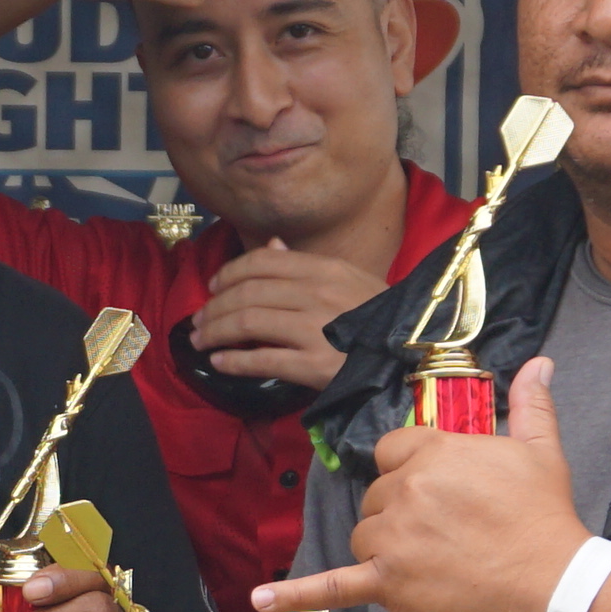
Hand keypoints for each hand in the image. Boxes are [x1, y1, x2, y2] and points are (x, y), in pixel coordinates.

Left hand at [192, 240, 390, 391]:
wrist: (413, 357)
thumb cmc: (379, 317)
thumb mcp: (350, 278)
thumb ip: (305, 264)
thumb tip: (269, 246)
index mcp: (324, 268)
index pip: (262, 262)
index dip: (229, 273)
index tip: (213, 287)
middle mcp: (317, 294)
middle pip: (247, 293)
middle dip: (214, 307)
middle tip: (198, 321)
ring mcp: (315, 330)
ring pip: (248, 322)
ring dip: (216, 331)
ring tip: (201, 340)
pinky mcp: (315, 366)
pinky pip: (264, 359)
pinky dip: (235, 361)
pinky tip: (219, 363)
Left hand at [262, 352, 589, 611]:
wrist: (550, 580)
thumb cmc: (544, 517)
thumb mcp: (539, 450)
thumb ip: (531, 403)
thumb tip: (540, 362)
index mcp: (434, 452)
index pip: (392, 451)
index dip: (410, 471)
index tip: (436, 490)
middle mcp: (405, 489)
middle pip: (376, 497)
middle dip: (401, 514)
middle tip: (447, 534)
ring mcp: (392, 537)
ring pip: (363, 537)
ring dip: (385, 550)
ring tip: (432, 563)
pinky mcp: (388, 583)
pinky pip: (333, 587)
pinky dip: (296, 596)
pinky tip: (263, 600)